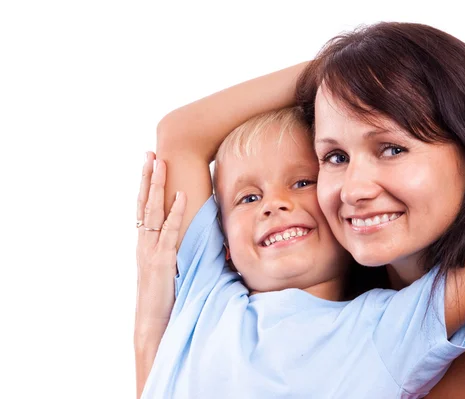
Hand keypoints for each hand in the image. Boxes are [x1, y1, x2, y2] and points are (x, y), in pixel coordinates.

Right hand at [135, 152, 185, 333]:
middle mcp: (144, 241)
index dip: (146, 185)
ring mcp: (151, 249)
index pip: (144, 207)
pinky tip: (180, 195)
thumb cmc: (164, 294)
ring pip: (153, 210)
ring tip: (160, 163)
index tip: (149, 164)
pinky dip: (175, 212)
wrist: (153, 319)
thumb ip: (174, 249)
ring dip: (157, 185)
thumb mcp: (168, 267)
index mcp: (145, 242)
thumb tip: (191, 235)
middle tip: (150, 153)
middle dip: (147, 176)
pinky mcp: (163, 259)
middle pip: (144, 202)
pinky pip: (170, 230)